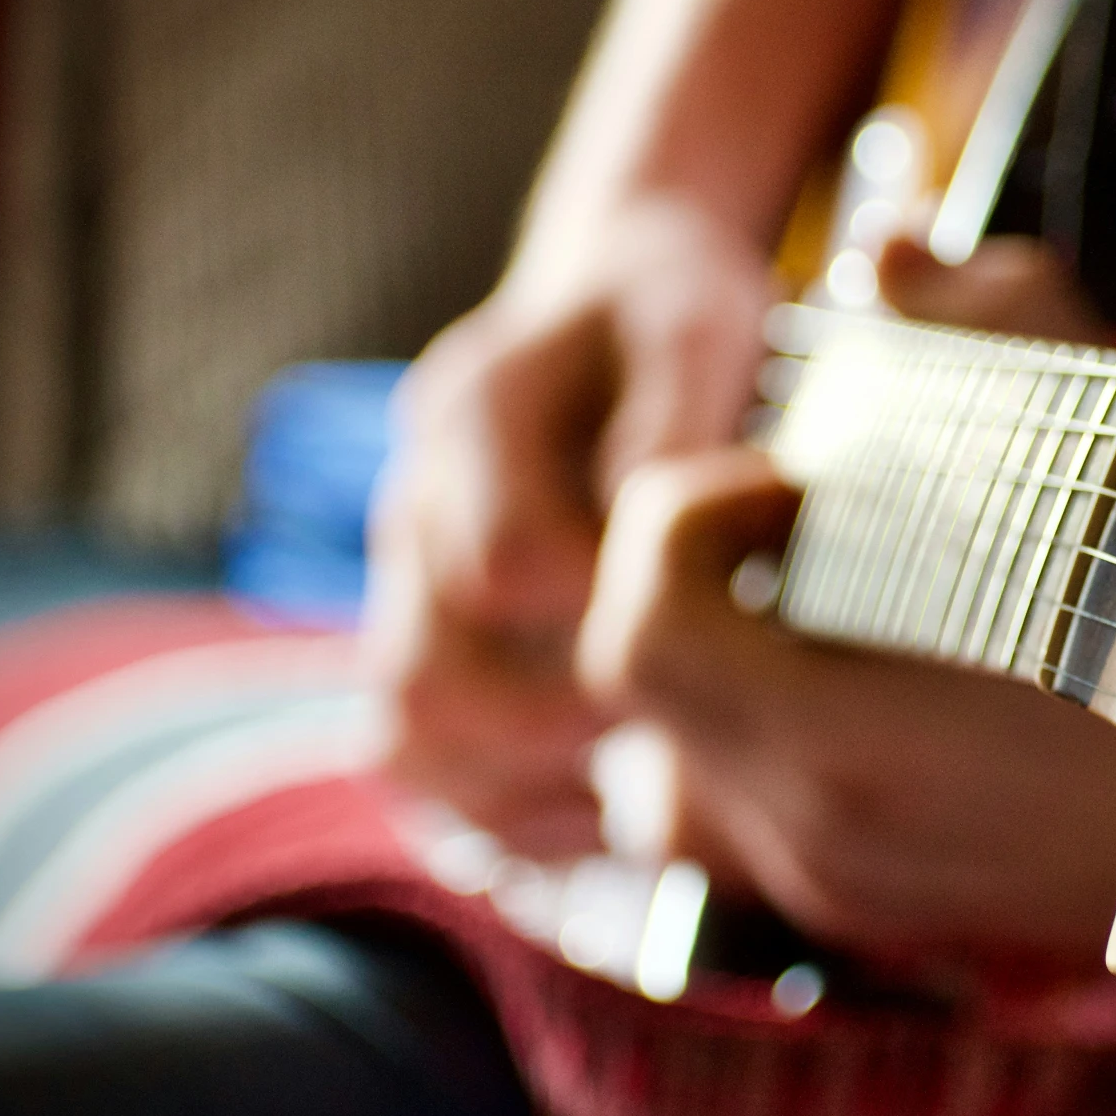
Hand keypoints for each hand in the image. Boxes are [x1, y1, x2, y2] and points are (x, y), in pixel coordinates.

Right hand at [364, 196, 776, 856]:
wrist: (611, 301)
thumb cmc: (672, 318)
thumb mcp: (696, 328)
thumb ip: (675, 416)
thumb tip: (666, 521)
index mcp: (474, 412)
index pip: (512, 568)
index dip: (614, 617)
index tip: (712, 625)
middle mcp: (414, 505)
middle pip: (434, 682)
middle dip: (568, 726)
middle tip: (681, 727)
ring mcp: (403, 584)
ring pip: (408, 740)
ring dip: (526, 789)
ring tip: (639, 788)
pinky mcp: (424, 645)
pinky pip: (419, 769)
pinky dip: (504, 814)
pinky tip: (605, 811)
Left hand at [569, 237, 1115, 962]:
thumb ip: (984, 314)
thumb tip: (887, 254)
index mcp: (844, 745)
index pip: (639, 628)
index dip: (677, 519)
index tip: (787, 474)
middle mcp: (821, 839)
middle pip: (651, 684)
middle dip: (702, 570)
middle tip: (813, 509)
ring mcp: (847, 886)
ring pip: (691, 747)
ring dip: (736, 645)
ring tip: (852, 583)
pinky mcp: (881, 906)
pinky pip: (758, 796)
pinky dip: (782, 709)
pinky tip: (894, 659)